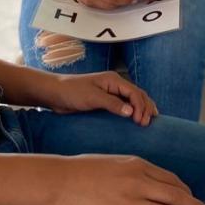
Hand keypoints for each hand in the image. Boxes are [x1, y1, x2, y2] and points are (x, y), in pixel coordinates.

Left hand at [40, 71, 157, 125]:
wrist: (56, 94)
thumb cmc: (72, 92)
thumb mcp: (92, 98)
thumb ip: (112, 104)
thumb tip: (131, 111)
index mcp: (114, 80)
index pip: (135, 92)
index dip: (141, 107)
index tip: (140, 121)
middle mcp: (115, 85)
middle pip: (138, 95)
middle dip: (146, 108)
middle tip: (147, 124)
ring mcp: (111, 93)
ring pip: (133, 100)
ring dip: (142, 109)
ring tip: (149, 121)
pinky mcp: (106, 102)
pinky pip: (124, 106)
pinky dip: (133, 111)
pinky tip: (136, 119)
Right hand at [51, 154, 204, 204]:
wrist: (60, 180)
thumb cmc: (85, 169)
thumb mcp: (116, 161)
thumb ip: (136, 170)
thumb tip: (154, 182)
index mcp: (138, 166)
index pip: (172, 180)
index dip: (187, 191)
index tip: (194, 200)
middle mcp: (136, 183)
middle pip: (175, 197)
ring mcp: (126, 203)